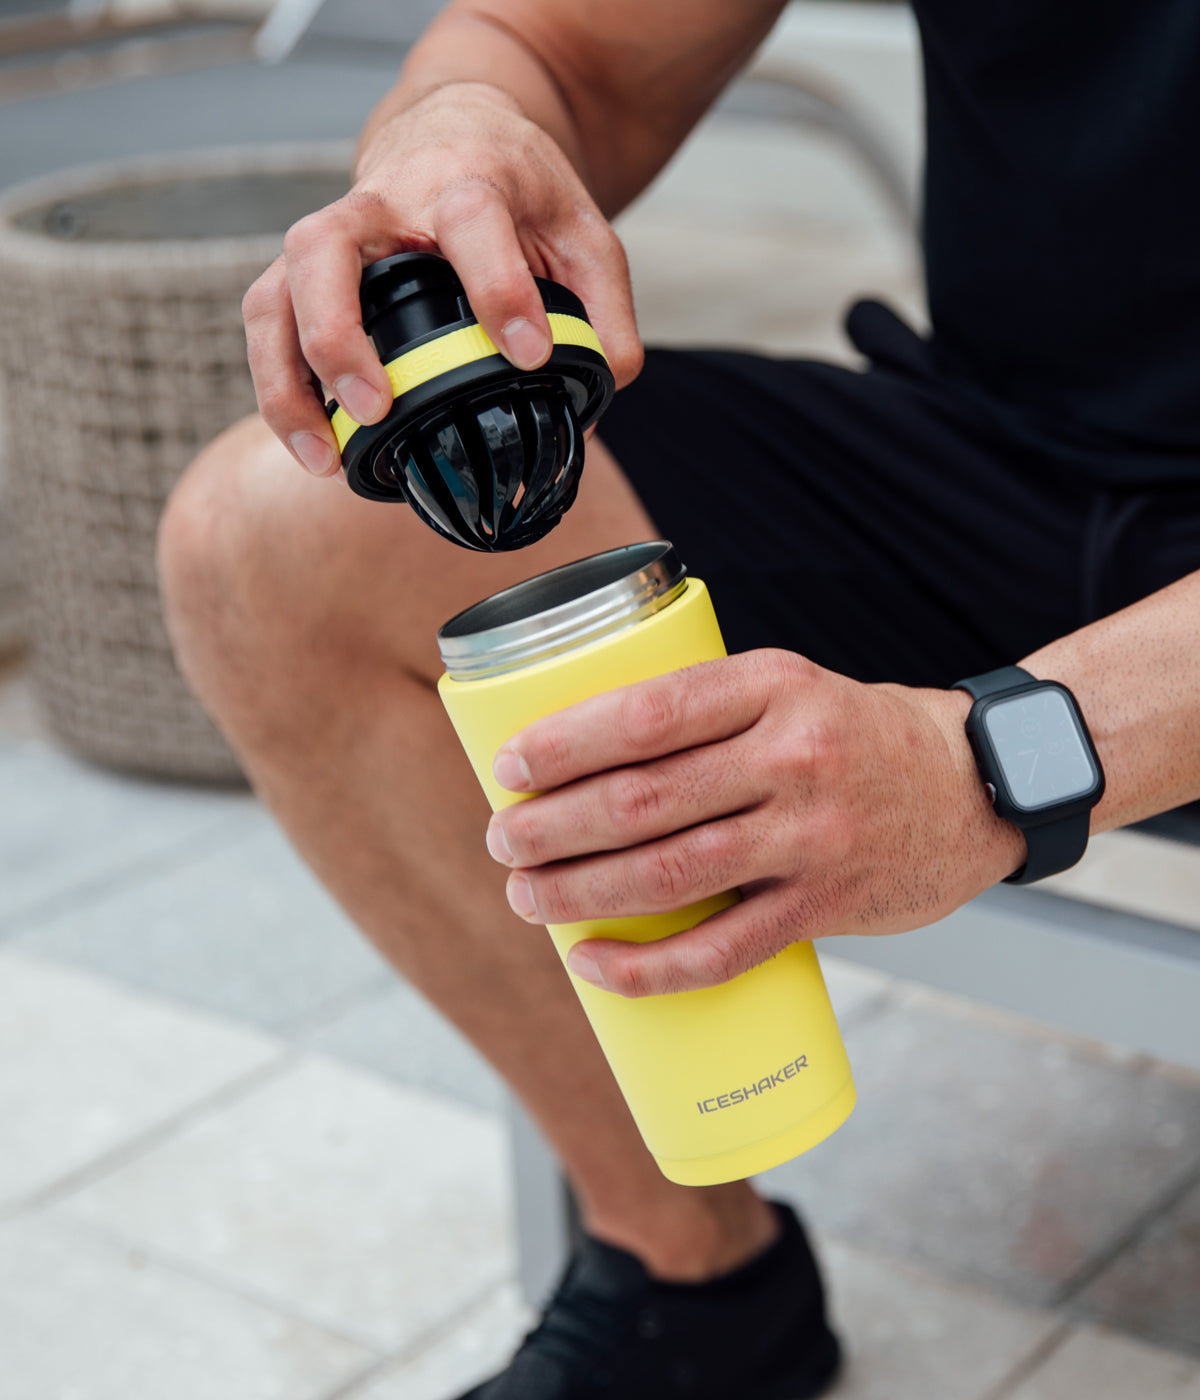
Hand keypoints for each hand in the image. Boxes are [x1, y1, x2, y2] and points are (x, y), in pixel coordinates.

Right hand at [241, 82, 641, 475]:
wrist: (462, 130)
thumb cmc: (519, 190)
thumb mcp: (585, 235)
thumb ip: (607, 312)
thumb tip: (602, 394)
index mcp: (466, 178)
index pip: (471, 218)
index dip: (498, 286)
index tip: (526, 353)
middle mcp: (383, 202)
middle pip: (326, 247)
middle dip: (339, 332)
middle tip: (376, 407)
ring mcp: (334, 235)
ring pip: (276, 293)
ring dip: (289, 379)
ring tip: (325, 456)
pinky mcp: (305, 271)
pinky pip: (269, 322)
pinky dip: (281, 388)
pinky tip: (315, 448)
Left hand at [484, 650, 1026, 996]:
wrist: (974, 785)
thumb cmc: (851, 733)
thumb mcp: (786, 688)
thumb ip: (703, 714)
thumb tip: (578, 760)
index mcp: (772, 684)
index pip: (647, 714)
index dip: (564, 745)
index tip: (508, 769)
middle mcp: (792, 756)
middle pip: (644, 800)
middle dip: (552, 828)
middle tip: (502, 841)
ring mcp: (812, 836)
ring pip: (671, 875)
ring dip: (579, 894)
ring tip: (526, 897)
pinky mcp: (827, 906)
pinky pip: (723, 951)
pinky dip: (648, 967)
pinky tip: (593, 964)